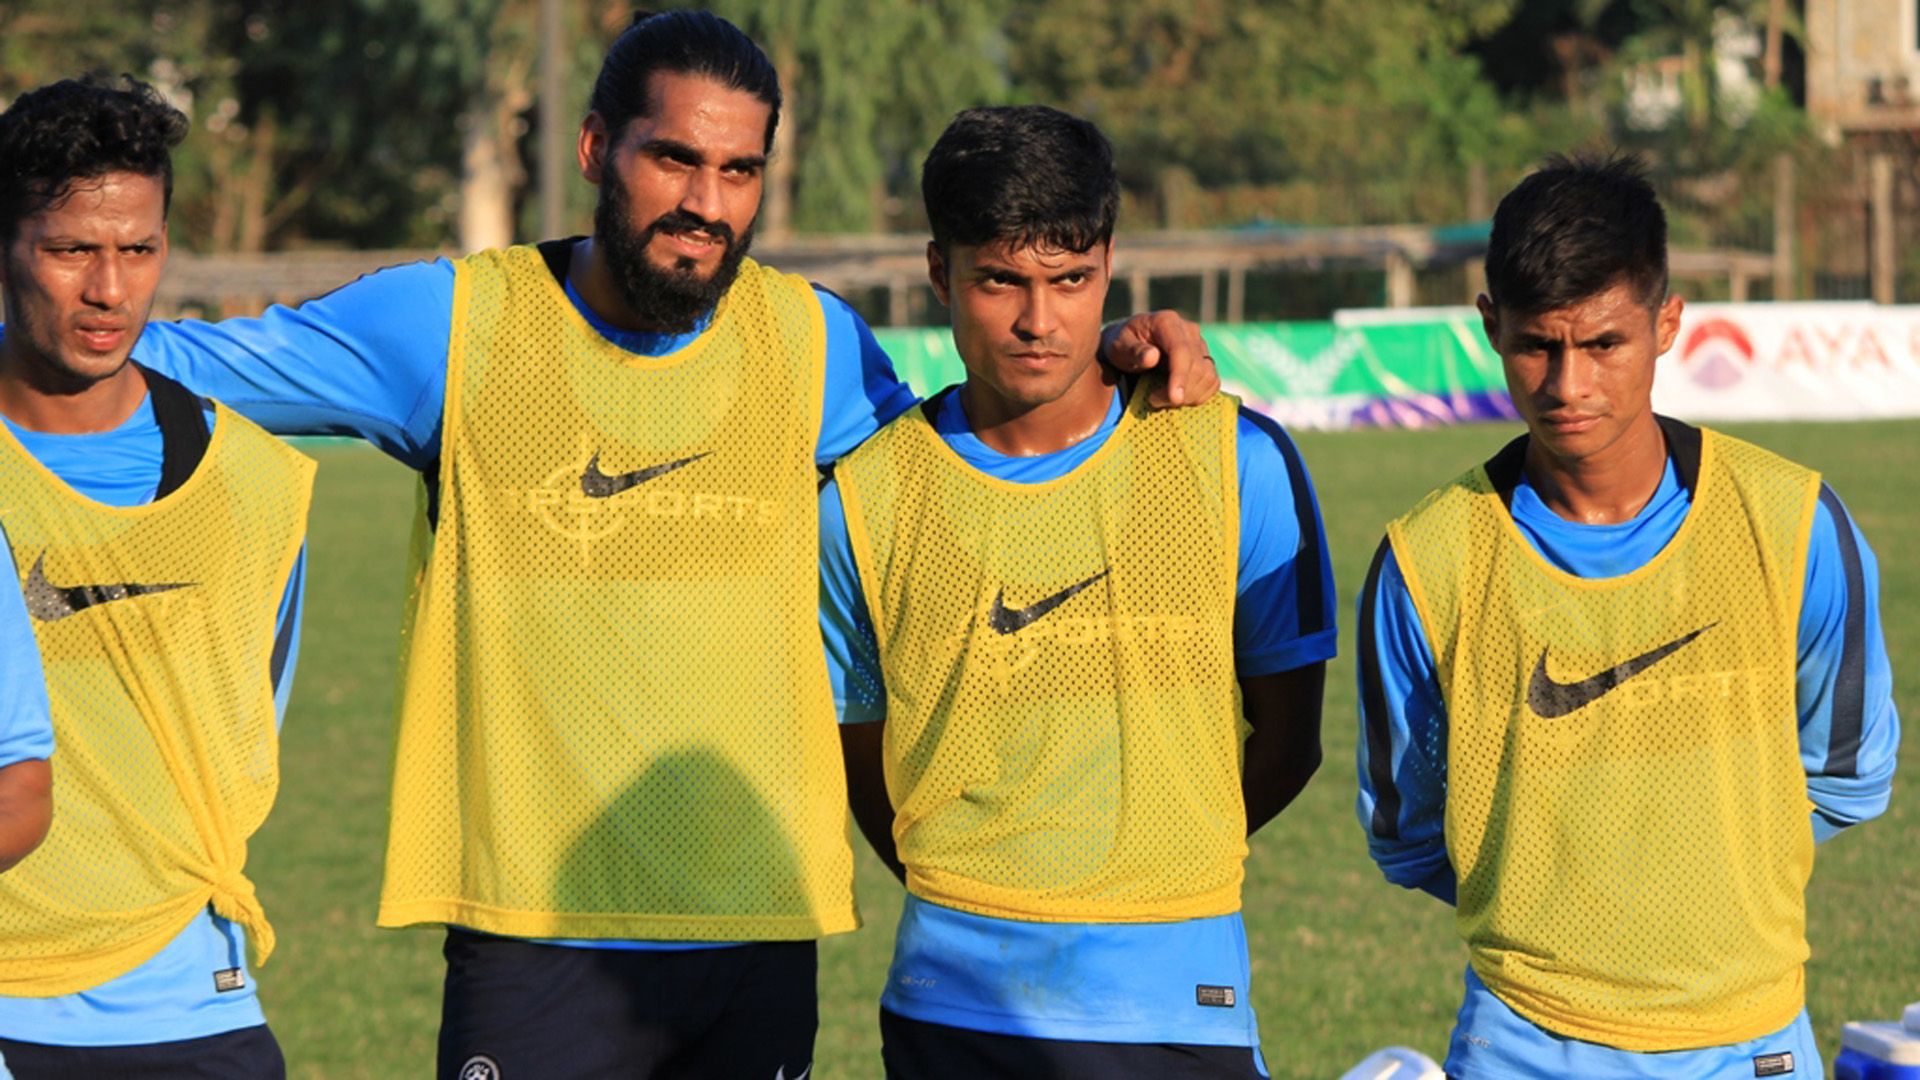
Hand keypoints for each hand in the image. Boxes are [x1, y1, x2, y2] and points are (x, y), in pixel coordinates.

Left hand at [1100, 310, 1218, 407]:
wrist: (1129, 344)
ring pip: (1207, 376)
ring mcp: (1200, 344)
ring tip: (1161, 399)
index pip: (1181, 350)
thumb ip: (1132, 351)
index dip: (1180, 375)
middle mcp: (1188, 330)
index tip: (1175, 398)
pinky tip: (1177, 397)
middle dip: (1178, 391)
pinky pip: (1212, 382)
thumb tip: (1152, 357)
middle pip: (1196, 367)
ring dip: (1188, 396)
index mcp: (1166, 322)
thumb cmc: (1121, 345)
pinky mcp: (1205, 359)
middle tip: (1152, 400)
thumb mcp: (1117, 347)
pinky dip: (1199, 395)